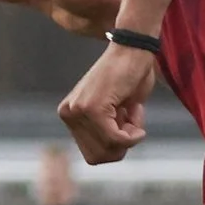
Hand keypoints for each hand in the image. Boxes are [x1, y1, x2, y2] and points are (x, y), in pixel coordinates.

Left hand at [58, 41, 155, 164]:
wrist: (134, 48)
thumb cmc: (131, 75)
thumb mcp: (116, 110)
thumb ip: (106, 131)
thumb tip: (111, 154)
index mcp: (69, 114)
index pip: (93, 154)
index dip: (116, 144)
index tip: (125, 119)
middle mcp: (68, 113)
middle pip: (98, 157)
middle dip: (121, 144)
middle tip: (130, 116)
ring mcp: (78, 111)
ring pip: (109, 149)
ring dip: (129, 137)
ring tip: (132, 110)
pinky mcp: (92, 109)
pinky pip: (116, 139)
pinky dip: (134, 133)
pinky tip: (137, 111)